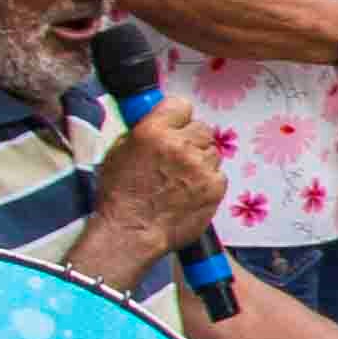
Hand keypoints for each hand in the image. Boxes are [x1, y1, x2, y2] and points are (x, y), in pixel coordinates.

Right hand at [88, 99, 227, 273]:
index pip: (181, 105)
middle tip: (177, 157)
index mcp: (153, 131)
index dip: (177, 117)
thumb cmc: (119, 196)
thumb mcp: (119, 152)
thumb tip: (160, 119)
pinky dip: (208, 182)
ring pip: (212, 151)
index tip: (175, 125)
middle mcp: (180, 145)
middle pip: (201, 128)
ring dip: (200, 161)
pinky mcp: (215, 187)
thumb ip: (143, 131)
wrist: (131, 233)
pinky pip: (218, 174)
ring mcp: (201, 167)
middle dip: (191, 140)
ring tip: (181, 179)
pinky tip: (190, 192)